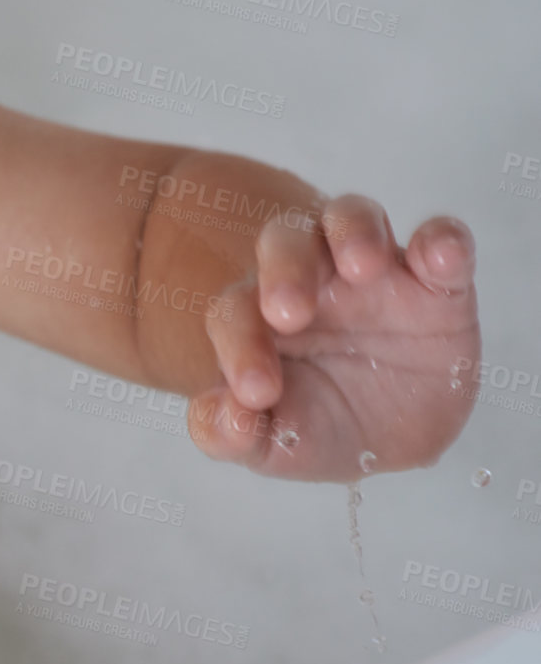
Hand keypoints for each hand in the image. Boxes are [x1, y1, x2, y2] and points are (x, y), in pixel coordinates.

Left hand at [188, 194, 479, 481]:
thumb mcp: (273, 446)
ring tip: (362, 267)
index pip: (235, 311)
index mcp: (257, 315)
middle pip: (285, 241)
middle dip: (284, 270)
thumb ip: (231, 434)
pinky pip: (440, 242)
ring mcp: (374, 273)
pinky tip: (442, 256)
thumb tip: (221, 418)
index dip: (240, 346)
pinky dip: (442, 241)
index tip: (255, 394)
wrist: (391, 438)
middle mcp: (310, 279)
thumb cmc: (314, 427)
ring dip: (354, 232)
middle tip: (287, 314)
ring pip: (352, 217)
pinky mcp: (437, 283)